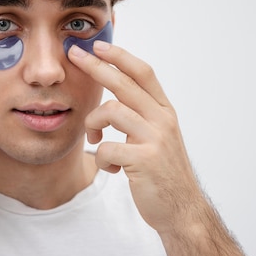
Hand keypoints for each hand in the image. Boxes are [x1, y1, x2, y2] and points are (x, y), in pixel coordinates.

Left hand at [68, 41, 204, 233]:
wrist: (182, 210)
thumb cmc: (162, 172)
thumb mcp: (157, 136)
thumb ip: (140, 115)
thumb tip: (114, 94)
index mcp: (164, 111)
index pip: (142, 73)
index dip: (119, 56)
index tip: (98, 45)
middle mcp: (162, 119)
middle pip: (123, 83)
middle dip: (95, 66)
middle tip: (73, 55)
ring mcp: (155, 139)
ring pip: (111, 111)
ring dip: (93, 123)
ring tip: (94, 139)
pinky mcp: (145, 160)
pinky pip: (107, 147)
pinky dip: (101, 158)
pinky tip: (110, 169)